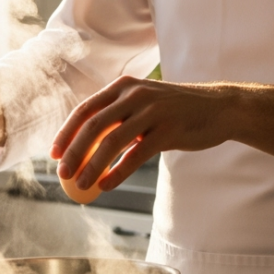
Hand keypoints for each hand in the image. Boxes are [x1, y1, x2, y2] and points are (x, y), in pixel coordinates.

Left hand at [51, 77, 238, 190]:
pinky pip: (136, 155)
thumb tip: (84, 146)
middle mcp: (135, 94)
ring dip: (92, 167)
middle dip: (73, 153)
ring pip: (112, 142)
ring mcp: (153, 111)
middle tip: (62, 175)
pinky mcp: (169, 130)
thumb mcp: (143, 106)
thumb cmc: (175, 112)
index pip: (85, 110)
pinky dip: (117, 173)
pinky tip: (106, 186)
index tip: (53, 154)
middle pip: (93, 126)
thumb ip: (117, 118)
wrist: (219, 108)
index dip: (66, 133)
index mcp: (123, 87)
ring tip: (81, 186)